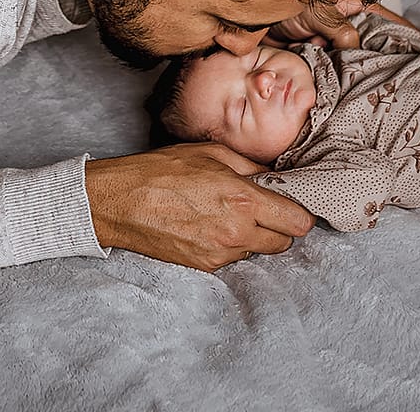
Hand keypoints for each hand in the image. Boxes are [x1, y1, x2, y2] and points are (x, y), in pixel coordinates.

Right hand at [85, 144, 313, 271]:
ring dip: (252, 237)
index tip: (291, 205)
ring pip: (257, 251)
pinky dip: (228, 245)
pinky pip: (232, 258)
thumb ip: (251, 166)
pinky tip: (207, 226)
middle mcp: (236, 232)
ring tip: (225, 214)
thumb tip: (275, 177)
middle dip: (278, 227)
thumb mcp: (211, 153)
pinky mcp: (204, 266)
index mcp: (243, 200)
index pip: (298, 222)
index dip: (299, 213)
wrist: (119, 202)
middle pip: (284, 243)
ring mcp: (220, 253)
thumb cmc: (161, 170)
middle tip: (262, 209)